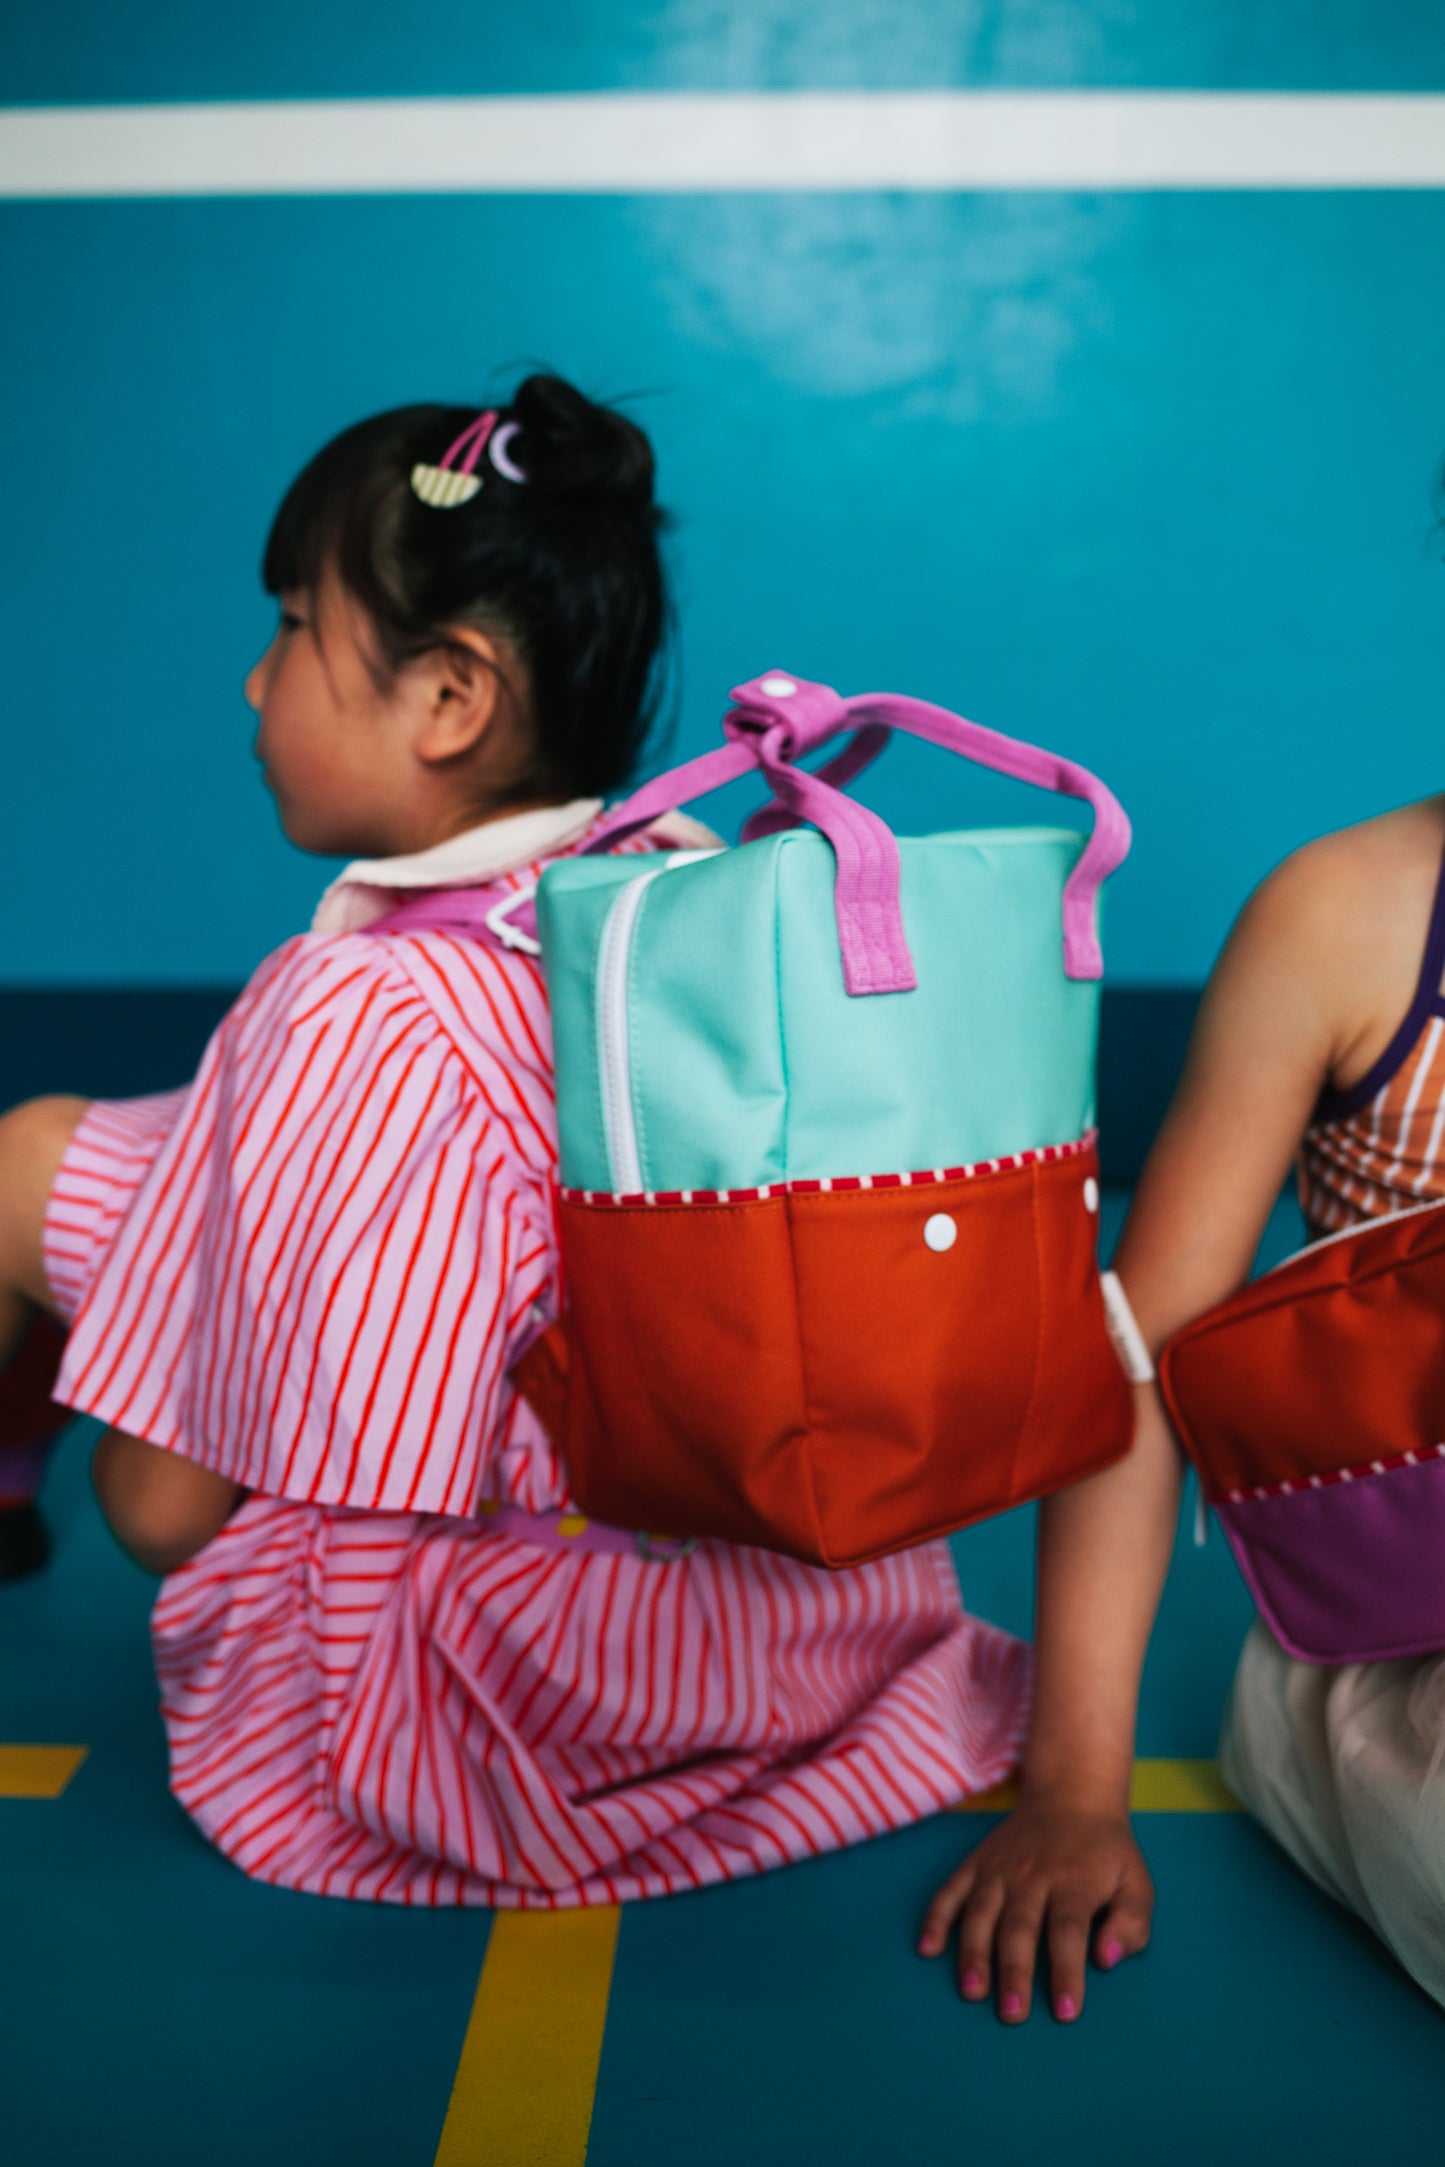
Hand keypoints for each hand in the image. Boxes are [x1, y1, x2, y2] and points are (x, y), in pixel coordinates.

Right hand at [917, 1796, 1152, 2022]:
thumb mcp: (1136, 1882)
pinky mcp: (976, 1863)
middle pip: (1020, 1927)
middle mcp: (1032, 1874)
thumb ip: (1131, 1924)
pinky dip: (935, 1918)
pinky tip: (927, 1948)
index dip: (1066, 1972)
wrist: (1071, 1795)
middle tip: (1013, 2014)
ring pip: (981, 1913)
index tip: (1064, 2011)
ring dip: (974, 1953)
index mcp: (1074, 1882)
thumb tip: (1105, 1959)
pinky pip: (950, 1890)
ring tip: (972, 1991)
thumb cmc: (1106, 1853)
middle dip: (1014, 1972)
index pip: (1068, 1931)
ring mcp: (998, 1868)